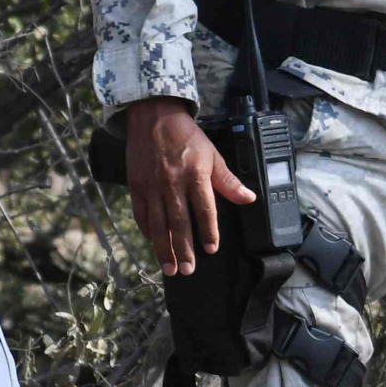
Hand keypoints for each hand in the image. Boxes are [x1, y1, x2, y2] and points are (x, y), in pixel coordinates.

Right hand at [127, 97, 252, 275]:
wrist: (154, 116)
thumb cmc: (187, 136)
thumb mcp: (213, 155)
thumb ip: (228, 181)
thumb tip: (249, 199)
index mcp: (195, 175)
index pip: (204, 209)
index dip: (209, 231)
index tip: (211, 248)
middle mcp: (172, 183)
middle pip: (179, 223)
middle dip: (183, 249)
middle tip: (187, 270)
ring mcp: (152, 186)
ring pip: (158, 224)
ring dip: (163, 248)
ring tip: (169, 268)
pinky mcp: (137, 186)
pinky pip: (141, 214)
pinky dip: (147, 230)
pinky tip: (153, 242)